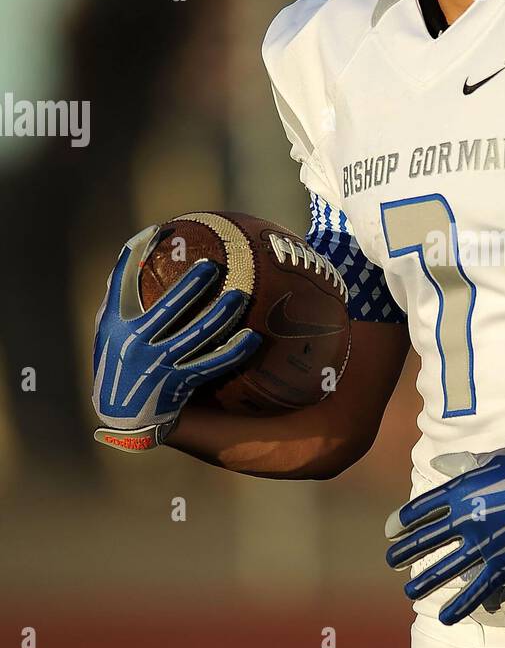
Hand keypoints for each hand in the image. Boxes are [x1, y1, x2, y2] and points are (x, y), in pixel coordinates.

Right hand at [92, 225, 260, 451]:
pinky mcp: (180, 384)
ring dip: (220, 315)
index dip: (136, 255)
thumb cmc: (118, 361)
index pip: (124, 283)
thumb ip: (120, 294)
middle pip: (169, 309)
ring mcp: (160, 365)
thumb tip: (138, 247)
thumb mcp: (109, 329)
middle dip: (192, 286)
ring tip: (239, 296)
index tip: (157, 231)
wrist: (121, 416)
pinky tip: (253, 337)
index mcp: (118, 325)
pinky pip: (212, 364)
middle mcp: (137, 344)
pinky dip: (233, 351)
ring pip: (196, 335)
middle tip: (214, 264)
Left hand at [384, 443, 504, 625]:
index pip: (423, 509)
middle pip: (427, 539)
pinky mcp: (503, 564)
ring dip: (425, 581)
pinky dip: (461, 605)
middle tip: (392, 561)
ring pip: (446, 568)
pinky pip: (478, 589)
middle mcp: (465, 520)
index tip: (392, 530)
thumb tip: (439, 463)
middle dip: (406, 551)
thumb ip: (462, 464)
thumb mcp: (492, 459)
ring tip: (408, 591)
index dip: (404, 520)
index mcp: (461, 491)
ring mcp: (483, 545)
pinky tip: (444, 618)